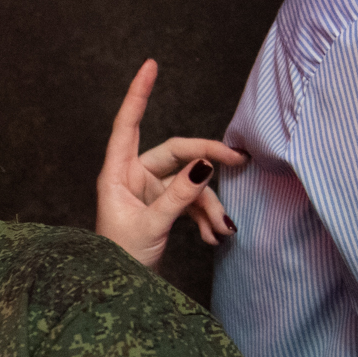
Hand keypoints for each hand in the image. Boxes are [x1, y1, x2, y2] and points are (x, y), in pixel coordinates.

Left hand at [94, 59, 244, 267]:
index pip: (128, 124)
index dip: (140, 94)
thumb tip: (205, 165)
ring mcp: (150, 192)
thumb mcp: (152, 225)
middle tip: (240, 163)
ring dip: (209, 206)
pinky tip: (214, 238)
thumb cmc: (121, 258)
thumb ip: (179, 195)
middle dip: (209, 162)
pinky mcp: (163, 207)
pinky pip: (191, 202)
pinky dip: (205, 218)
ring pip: (191, 182)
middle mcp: (133, 177)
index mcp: (117, 174)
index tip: (150, 65)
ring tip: (221, 231)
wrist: (118, 290)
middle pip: (178, 154)